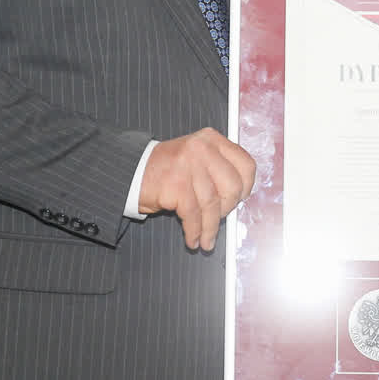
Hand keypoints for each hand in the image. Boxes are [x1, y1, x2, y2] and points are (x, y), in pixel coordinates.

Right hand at [138, 128, 256, 250]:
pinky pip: (193, 215)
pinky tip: (193, 238)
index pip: (245, 165)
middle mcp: (202, 149)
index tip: (240, 199)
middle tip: (219, 218)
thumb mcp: (196, 157)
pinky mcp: (176, 184)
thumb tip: (239, 198)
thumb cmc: (166, 170)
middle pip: (232, 187)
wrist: (132, 171)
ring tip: (206, 239)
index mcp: (211, 140)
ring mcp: (188, 165)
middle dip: (228, 209)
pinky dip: (195, 231)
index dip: (246, 187)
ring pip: (212, 205)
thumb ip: (218, 169)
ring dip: (210, 228)